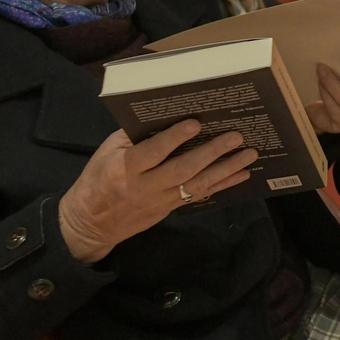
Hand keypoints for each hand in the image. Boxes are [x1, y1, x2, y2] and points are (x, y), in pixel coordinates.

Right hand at [57, 121, 257, 262]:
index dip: (174, 138)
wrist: (91, 224)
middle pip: (183, 169)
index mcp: (125, 169)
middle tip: (235, 136)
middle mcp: (145, 187)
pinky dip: (222, 185)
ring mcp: (160, 201)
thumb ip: (131, 136)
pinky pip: (199, 196)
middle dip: (212, 152)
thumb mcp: (106, 153)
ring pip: (197, 185)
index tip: (196, 123)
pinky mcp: (170, 210)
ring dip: (226, 170)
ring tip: (248, 154)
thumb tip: (162, 115)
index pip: (152, 152)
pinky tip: (241, 174)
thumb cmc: (96, 180)